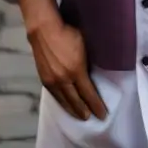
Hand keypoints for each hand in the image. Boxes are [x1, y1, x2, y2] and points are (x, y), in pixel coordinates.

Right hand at [19, 0, 106, 122]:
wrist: (44, 29)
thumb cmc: (68, 32)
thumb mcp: (84, 45)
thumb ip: (88, 61)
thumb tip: (92, 72)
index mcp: (76, 70)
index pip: (89, 94)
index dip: (96, 105)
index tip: (103, 114)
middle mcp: (64, 79)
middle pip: (76, 101)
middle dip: (85, 111)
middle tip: (92, 118)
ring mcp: (52, 80)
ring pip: (64, 101)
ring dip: (73, 110)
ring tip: (80, 116)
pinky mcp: (44, 79)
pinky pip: (55, 96)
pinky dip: (62, 103)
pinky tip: (65, 104)